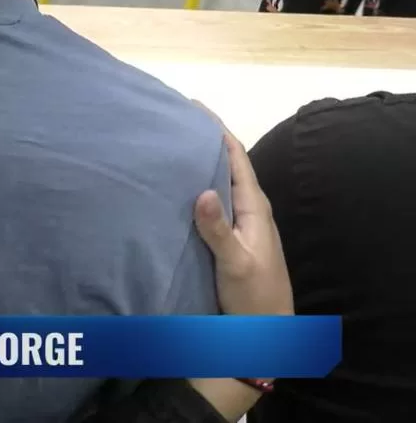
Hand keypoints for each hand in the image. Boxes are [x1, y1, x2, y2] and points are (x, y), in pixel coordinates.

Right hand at [191, 104, 293, 316]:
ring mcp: (239, 223)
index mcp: (253, 207)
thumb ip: (218, 229)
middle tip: (173, 120)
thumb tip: (202, 190)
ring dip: (199, 162)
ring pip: (219, 181)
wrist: (265, 330)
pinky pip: (211, 200)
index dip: (217, 129)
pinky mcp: (228, 236)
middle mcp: (248, 209)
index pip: (237, 157)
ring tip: (169, 145)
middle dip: (204, 139)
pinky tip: (176, 186)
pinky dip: (195, 185)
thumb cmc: (253, 295)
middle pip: (227, 163)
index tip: (194, 106)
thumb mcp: (235, 263)